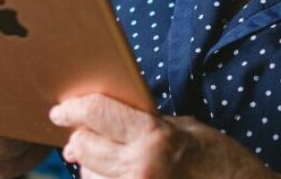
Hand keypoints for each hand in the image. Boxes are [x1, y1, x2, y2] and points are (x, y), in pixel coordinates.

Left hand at [50, 93, 278, 178]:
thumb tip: (99, 121)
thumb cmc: (219, 160)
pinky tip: (117, 175)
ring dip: (91, 166)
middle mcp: (141, 168)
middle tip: (78, 135)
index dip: (74, 108)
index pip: (97, 113)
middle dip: (79, 138)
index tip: (61, 110)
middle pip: (84, 147)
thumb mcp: (184, 128)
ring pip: (89, 176)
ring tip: (107, 161)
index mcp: (155, 137)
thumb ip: (143, 122)